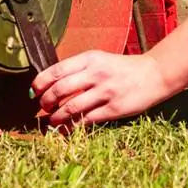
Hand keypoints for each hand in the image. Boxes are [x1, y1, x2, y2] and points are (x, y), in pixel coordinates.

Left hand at [31, 50, 167, 128]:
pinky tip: (66, 129)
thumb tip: (53, 83)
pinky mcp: (114, 109)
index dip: (41, 82)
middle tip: (42, 107)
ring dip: (56, 117)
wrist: (153, 74)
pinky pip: (87, 120)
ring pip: (71, 107)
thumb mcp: (100, 59)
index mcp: (90, 59)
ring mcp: (105, 92)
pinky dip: (72, 126)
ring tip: (51, 121)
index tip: (34, 91)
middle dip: (46, 101)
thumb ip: (79, 69)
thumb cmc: (122, 67)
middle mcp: (96, 74)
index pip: (57, 70)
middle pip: (60, 89)